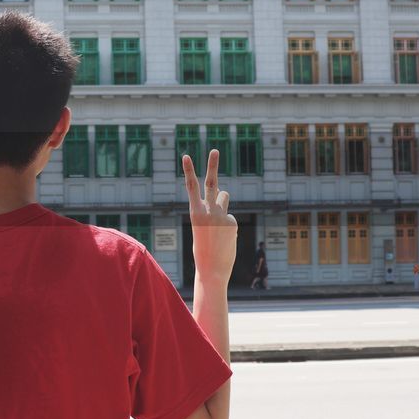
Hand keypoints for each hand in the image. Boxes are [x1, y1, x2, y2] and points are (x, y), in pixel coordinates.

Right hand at [182, 150, 237, 286]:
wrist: (212, 268)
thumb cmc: (202, 249)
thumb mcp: (201, 227)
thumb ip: (210, 209)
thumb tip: (224, 196)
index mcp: (194, 212)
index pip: (191, 186)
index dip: (188, 170)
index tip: (186, 155)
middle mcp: (208, 210)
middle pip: (212, 182)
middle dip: (212, 165)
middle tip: (214, 150)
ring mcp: (221, 215)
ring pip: (224, 197)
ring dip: (222, 202)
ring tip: (217, 223)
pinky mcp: (232, 222)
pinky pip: (230, 217)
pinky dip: (228, 226)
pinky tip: (224, 239)